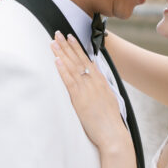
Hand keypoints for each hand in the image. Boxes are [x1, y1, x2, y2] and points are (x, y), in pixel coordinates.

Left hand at [52, 32, 127, 151]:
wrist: (113, 134)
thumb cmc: (110, 121)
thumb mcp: (109, 100)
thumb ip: (100, 89)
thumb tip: (95, 83)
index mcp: (101, 81)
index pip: (87, 60)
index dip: (77, 48)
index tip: (71, 37)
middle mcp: (94, 82)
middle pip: (78, 59)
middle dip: (67, 45)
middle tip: (58, 33)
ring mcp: (87, 89)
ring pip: (72, 66)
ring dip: (62, 52)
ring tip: (54, 41)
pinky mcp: (79, 99)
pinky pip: (69, 80)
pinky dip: (62, 69)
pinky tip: (57, 59)